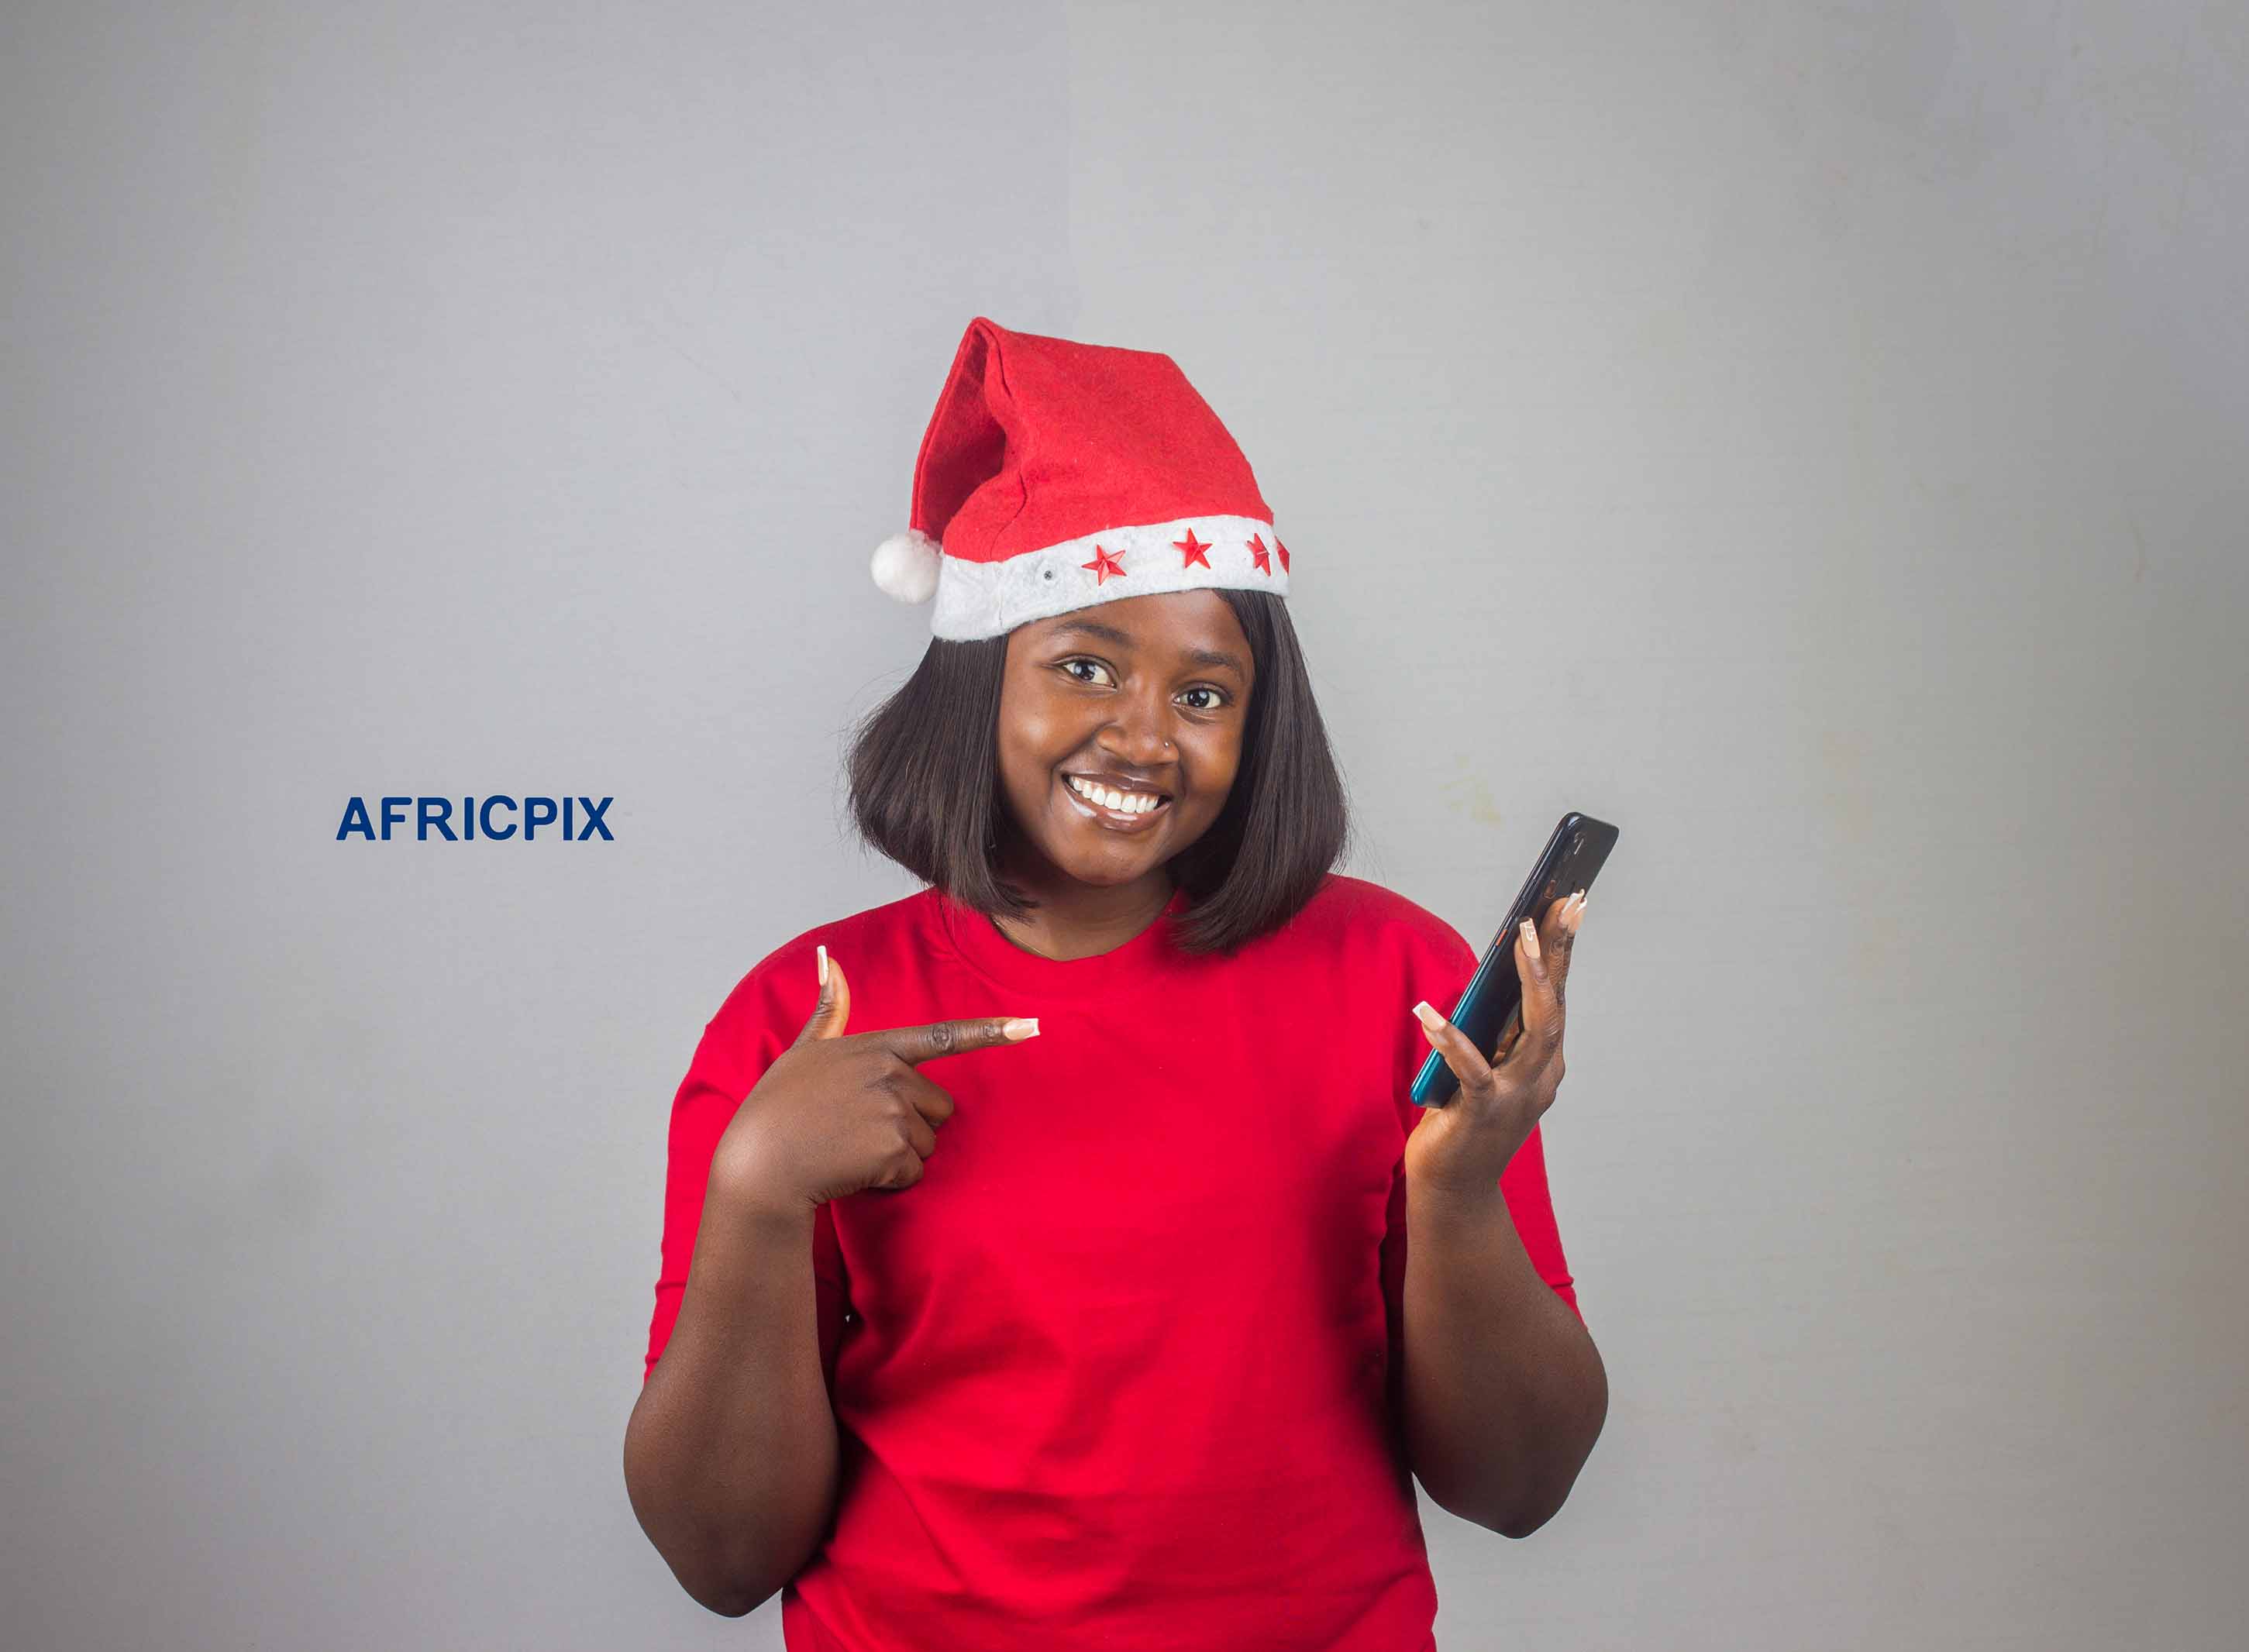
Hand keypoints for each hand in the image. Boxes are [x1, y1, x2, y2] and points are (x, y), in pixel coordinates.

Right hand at [709, 949, 1041, 1215]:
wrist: (758, 1166)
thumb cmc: (776, 1110)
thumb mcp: (803, 1051)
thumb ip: (830, 1011)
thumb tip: (831, 960)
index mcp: (874, 1046)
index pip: (942, 1037)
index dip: (991, 1033)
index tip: (1031, 1027)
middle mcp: (889, 1072)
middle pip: (937, 1107)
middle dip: (908, 1126)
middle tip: (856, 1131)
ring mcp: (892, 1109)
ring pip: (927, 1142)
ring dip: (897, 1154)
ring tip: (849, 1150)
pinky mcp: (892, 1147)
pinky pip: (913, 1170)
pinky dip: (889, 1179)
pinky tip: (853, 1170)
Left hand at [1404, 888, 1585, 1203]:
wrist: (1454, 1188)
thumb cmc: (1465, 1119)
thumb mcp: (1486, 1066)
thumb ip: (1494, 1031)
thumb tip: (1490, 976)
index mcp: (1543, 1061)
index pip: (1558, 995)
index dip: (1564, 948)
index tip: (1572, 901)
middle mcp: (1541, 1076)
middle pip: (1557, 1004)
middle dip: (1561, 952)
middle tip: (1563, 903)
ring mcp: (1517, 1096)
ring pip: (1536, 1031)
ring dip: (1530, 981)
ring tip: (1517, 937)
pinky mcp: (1483, 1113)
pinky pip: (1473, 1070)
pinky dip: (1451, 1040)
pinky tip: (1427, 1012)